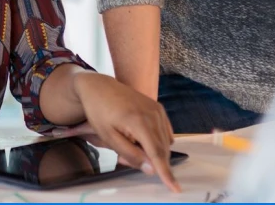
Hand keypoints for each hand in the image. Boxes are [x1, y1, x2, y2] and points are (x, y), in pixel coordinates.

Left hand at [71, 71, 180, 192]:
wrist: (99, 86)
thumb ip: (130, 154)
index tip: (175, 189)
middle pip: (162, 150)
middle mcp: (153, 114)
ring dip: (153, 151)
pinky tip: (139, 138)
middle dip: (150, 160)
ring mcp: (157, 109)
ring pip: (165, 142)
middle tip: (124, 156)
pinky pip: (164, 132)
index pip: (157, 154)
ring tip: (128, 144)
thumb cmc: (99, 111)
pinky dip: (156, 141)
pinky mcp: (158, 108)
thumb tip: (151, 169)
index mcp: (140, 121)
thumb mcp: (108, 136)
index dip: (166, 173)